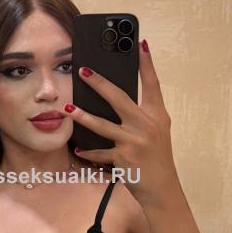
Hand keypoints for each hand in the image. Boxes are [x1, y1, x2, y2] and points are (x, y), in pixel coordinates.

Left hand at [64, 40, 177, 207]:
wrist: (162, 189)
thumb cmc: (156, 159)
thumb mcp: (156, 132)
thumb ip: (141, 116)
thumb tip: (115, 98)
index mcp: (157, 115)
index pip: (152, 84)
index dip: (147, 63)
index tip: (140, 43)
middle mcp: (147, 125)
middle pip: (119, 98)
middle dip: (99, 83)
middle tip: (83, 71)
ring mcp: (135, 141)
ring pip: (103, 125)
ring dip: (83, 116)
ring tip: (69, 108)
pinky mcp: (124, 158)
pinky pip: (100, 153)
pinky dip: (89, 152)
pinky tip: (77, 149)